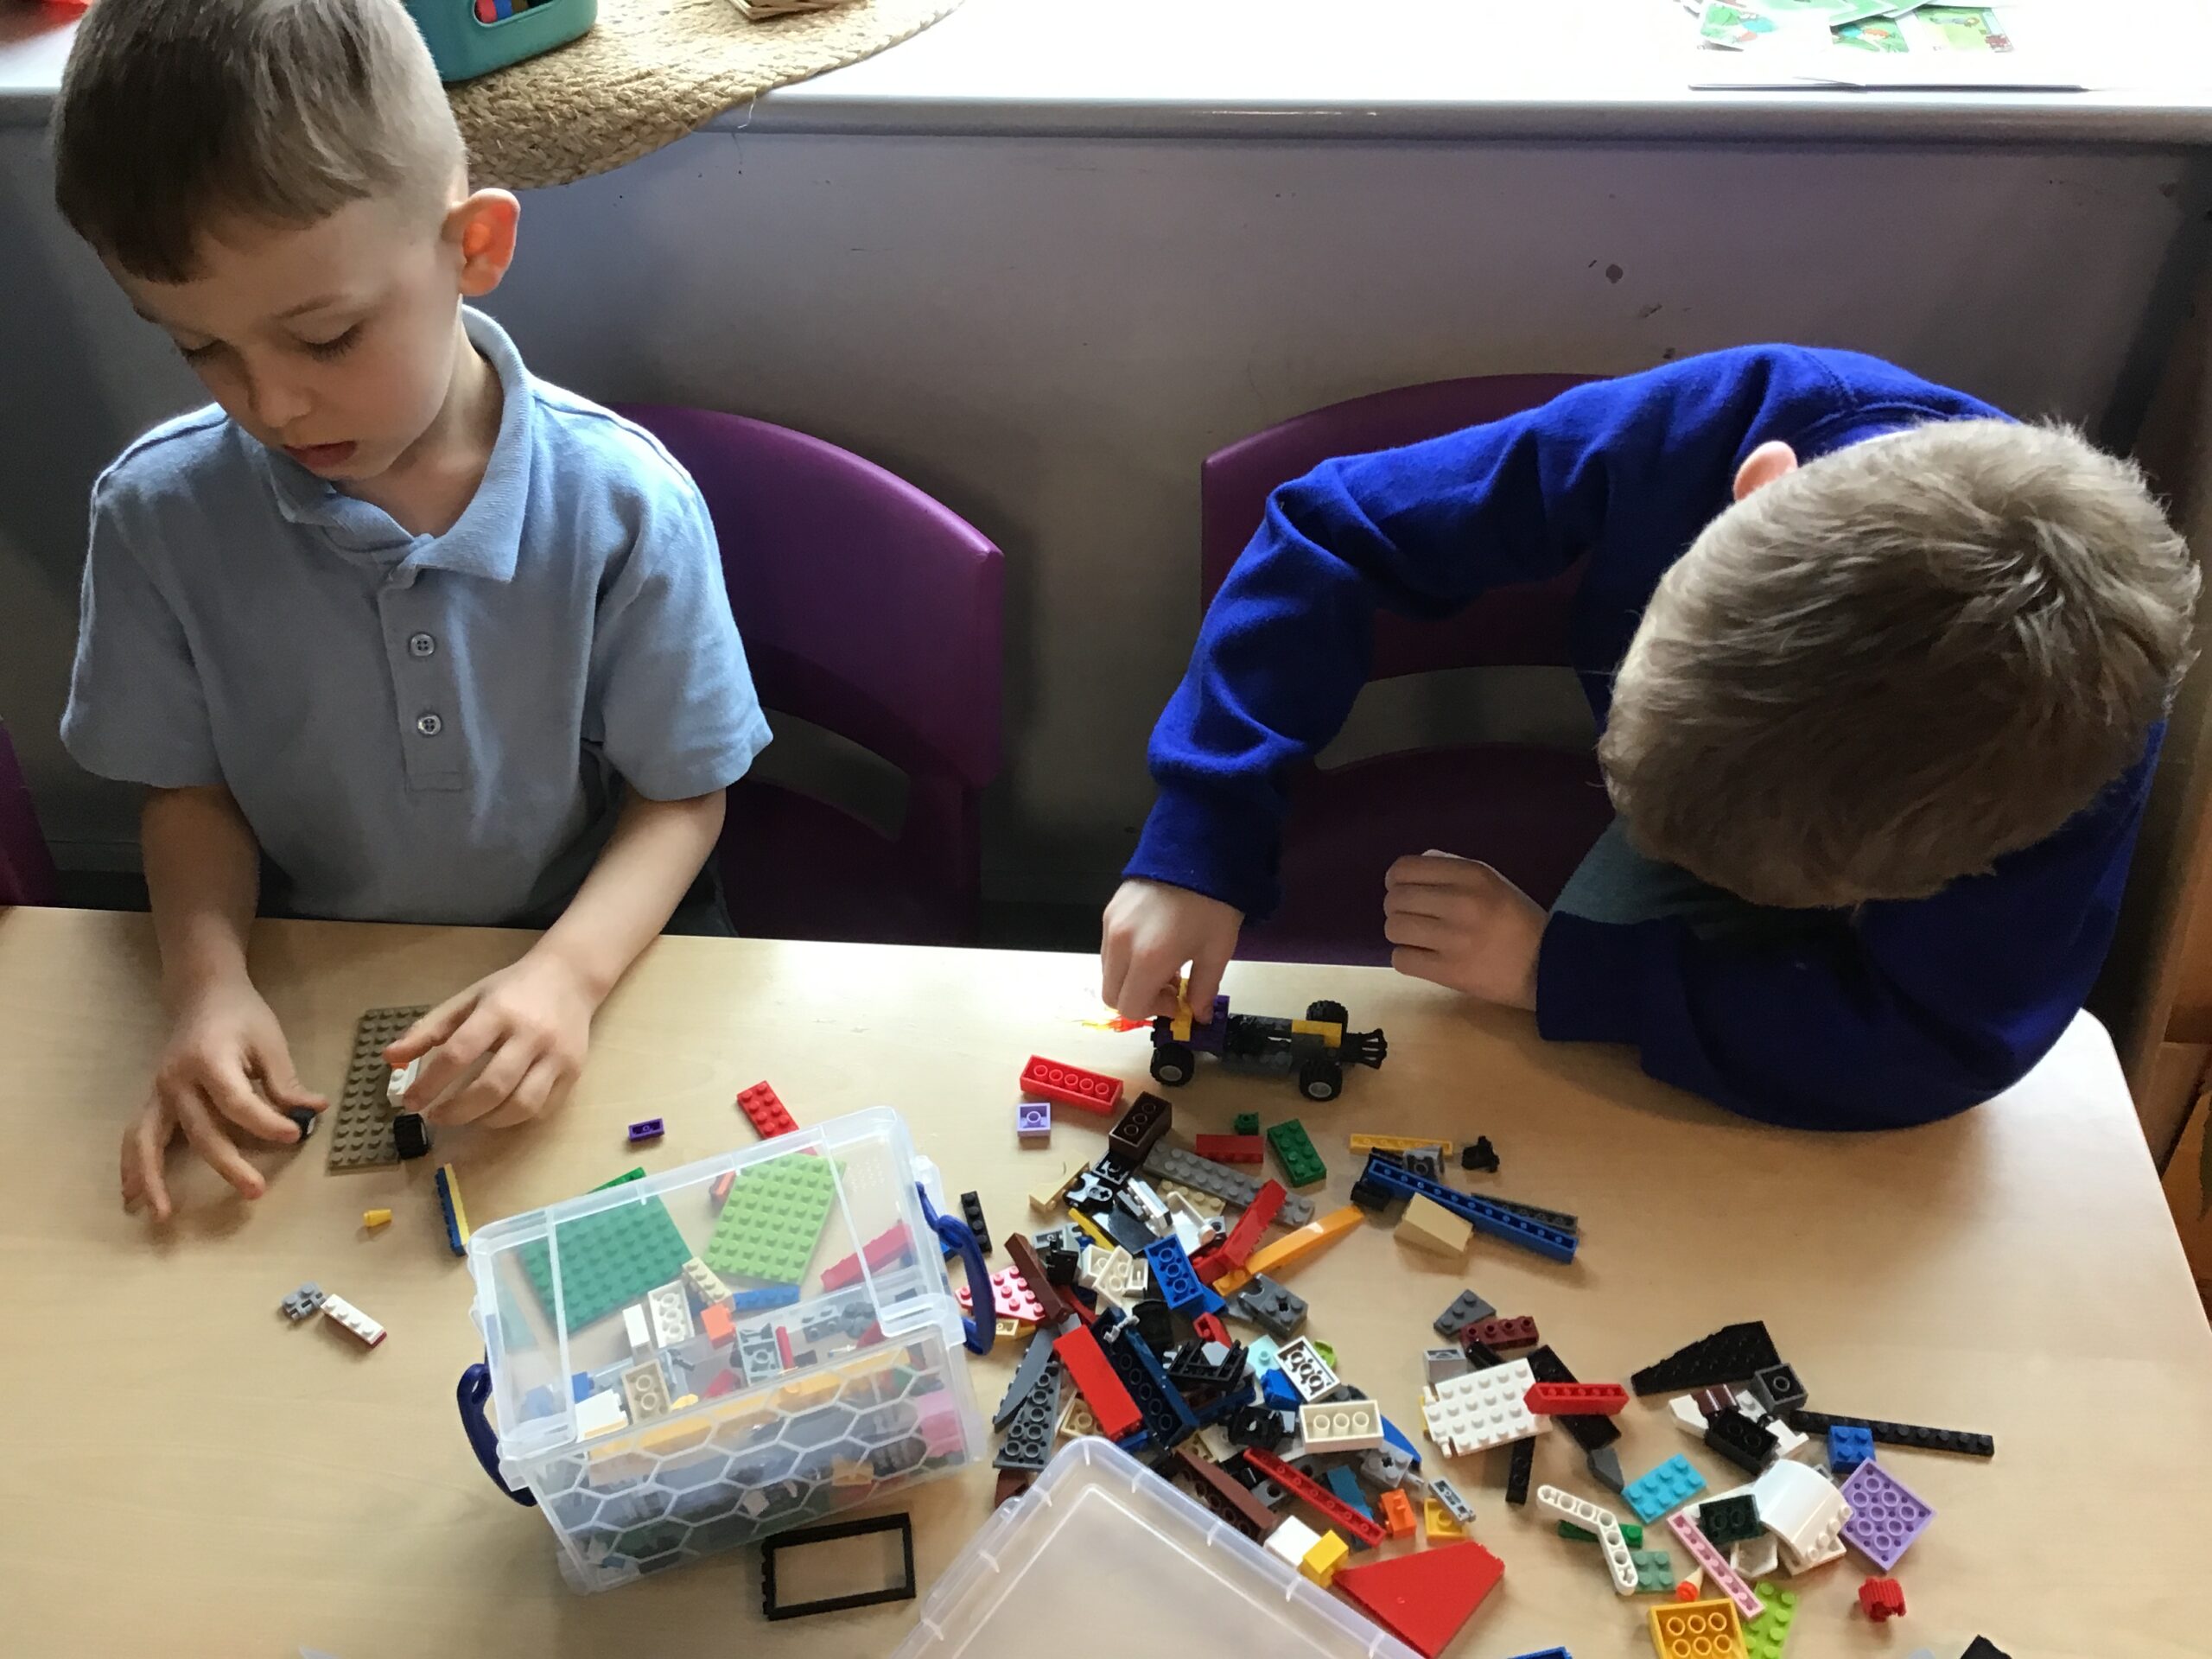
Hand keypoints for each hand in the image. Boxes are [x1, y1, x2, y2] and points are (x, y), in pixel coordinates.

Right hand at [121, 977, 326, 1219]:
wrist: (202, 994)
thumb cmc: (242, 1017)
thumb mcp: (270, 1041)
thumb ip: (285, 1081)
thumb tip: (314, 1111)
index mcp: (209, 1060)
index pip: (236, 1101)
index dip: (265, 1122)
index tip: (295, 1135)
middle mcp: (177, 1080)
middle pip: (201, 1130)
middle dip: (228, 1164)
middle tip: (256, 1191)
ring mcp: (160, 1092)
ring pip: (149, 1140)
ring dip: (153, 1178)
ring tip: (163, 1215)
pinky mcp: (154, 1100)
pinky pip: (137, 1136)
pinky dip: (132, 1166)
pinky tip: (133, 1196)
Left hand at [384, 949, 599, 1128]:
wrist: (570, 978)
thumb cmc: (512, 989)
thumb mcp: (468, 999)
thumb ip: (429, 1028)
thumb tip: (391, 1057)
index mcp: (499, 1011)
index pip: (458, 1053)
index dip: (430, 1083)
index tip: (410, 1101)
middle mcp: (531, 1034)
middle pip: (491, 1087)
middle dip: (456, 1111)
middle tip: (436, 1115)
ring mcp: (556, 1055)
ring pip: (520, 1104)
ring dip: (486, 1119)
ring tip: (467, 1115)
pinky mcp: (574, 1071)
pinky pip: (542, 1109)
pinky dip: (514, 1118)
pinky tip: (497, 1111)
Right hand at [1100, 878, 1242, 1022]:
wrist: (1198, 848)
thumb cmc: (1213, 902)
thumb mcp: (1217, 950)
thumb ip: (1204, 989)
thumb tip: (1199, 1015)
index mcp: (1148, 958)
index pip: (1130, 1007)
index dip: (1154, 1011)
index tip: (1178, 999)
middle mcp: (1121, 944)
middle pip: (1112, 994)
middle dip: (1139, 998)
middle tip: (1169, 985)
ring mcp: (1111, 925)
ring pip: (1108, 972)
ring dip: (1132, 978)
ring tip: (1164, 962)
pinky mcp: (1110, 910)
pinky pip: (1110, 948)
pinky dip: (1127, 958)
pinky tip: (1154, 942)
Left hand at [1383, 852, 1545, 1009]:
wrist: (1549, 966)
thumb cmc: (1518, 921)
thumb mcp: (1493, 881)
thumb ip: (1452, 870)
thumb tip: (1411, 870)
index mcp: (1471, 874)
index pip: (1404, 869)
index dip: (1395, 880)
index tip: (1403, 890)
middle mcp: (1460, 902)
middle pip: (1395, 899)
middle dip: (1397, 909)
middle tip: (1413, 918)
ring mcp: (1454, 938)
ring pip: (1393, 928)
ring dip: (1401, 934)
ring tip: (1419, 939)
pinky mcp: (1450, 971)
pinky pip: (1401, 959)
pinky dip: (1408, 959)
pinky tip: (1424, 958)